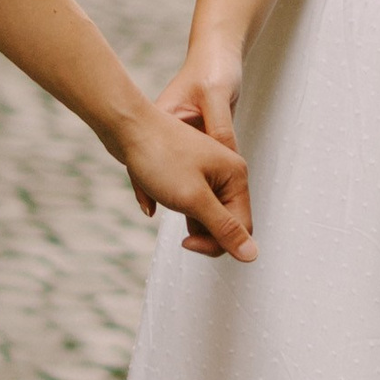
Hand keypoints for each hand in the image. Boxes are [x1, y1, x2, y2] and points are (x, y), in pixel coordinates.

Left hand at [115, 96, 253, 261]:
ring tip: (165, 200)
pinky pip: (190, 202)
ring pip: (206, 214)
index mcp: (235, 175)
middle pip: (225, 222)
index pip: (242, 227)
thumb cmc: (159, 155)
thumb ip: (223, 228)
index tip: (187, 243)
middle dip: (201, 231)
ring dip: (186, 218)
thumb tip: (252, 255)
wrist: (127, 125)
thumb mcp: (193, 199)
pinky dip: (174, 205)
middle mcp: (226, 173)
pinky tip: (156, 196)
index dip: (217, 243)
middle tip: (175, 222)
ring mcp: (208, 173)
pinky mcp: (190, 173)